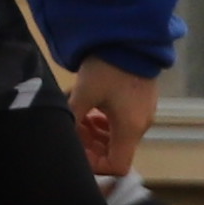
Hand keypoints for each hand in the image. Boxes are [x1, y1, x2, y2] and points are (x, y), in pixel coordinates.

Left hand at [64, 62, 158, 178]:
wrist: (130, 38)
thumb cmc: (107, 68)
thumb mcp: (83, 94)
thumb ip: (72, 117)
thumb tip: (60, 133)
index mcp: (130, 128)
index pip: (117, 166)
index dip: (95, 165)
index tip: (76, 151)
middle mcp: (140, 125)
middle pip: (115, 151)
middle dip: (90, 146)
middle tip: (71, 130)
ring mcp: (142, 113)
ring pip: (115, 135)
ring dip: (94, 132)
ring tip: (77, 116)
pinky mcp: (140, 101)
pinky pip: (121, 121)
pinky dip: (103, 121)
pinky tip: (88, 106)